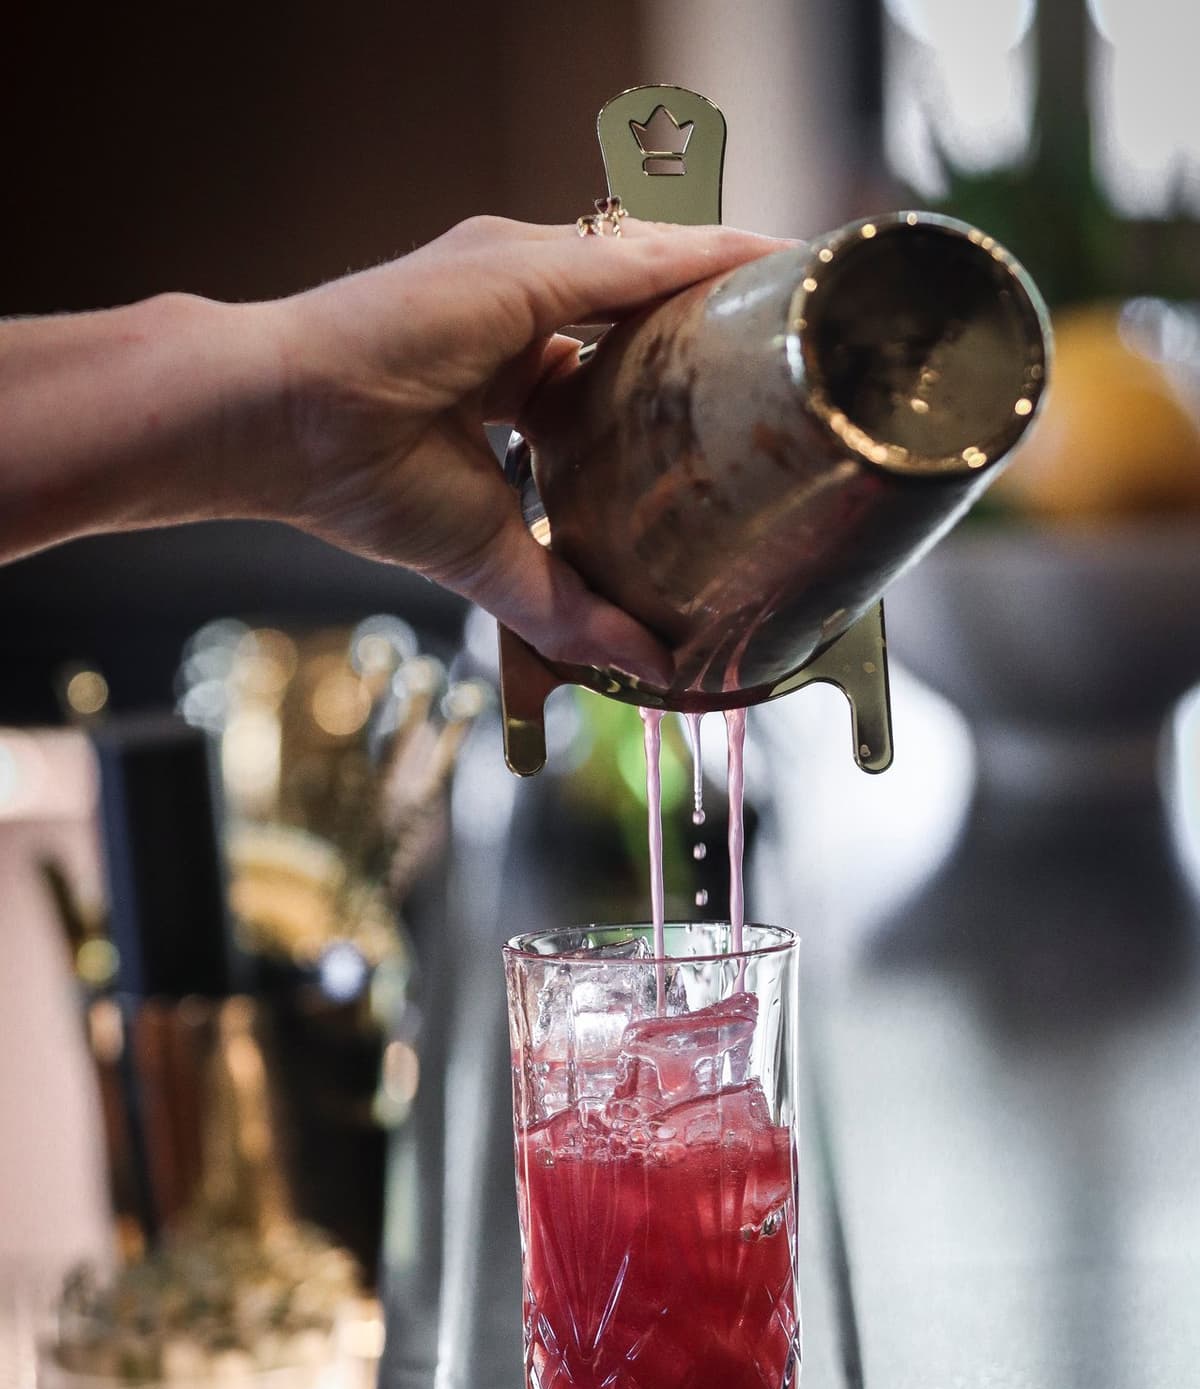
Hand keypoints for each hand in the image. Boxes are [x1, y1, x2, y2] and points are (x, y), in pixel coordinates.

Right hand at [269, 216, 783, 686]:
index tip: (745, 414)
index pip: (615, 369)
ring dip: (733, 283)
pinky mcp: (521, 262)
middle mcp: (519, 310)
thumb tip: (653, 670)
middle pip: (646, 312)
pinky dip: (710, 260)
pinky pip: (640, 257)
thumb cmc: (355, 482)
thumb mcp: (493, 557)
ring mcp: (518, 274)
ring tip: (810, 301)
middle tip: (801, 359)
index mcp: (506, 372)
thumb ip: (573, 608)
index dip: (679, 388)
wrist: (275, 425)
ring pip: (654, 271)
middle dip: (718, 335)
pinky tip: (773, 263)